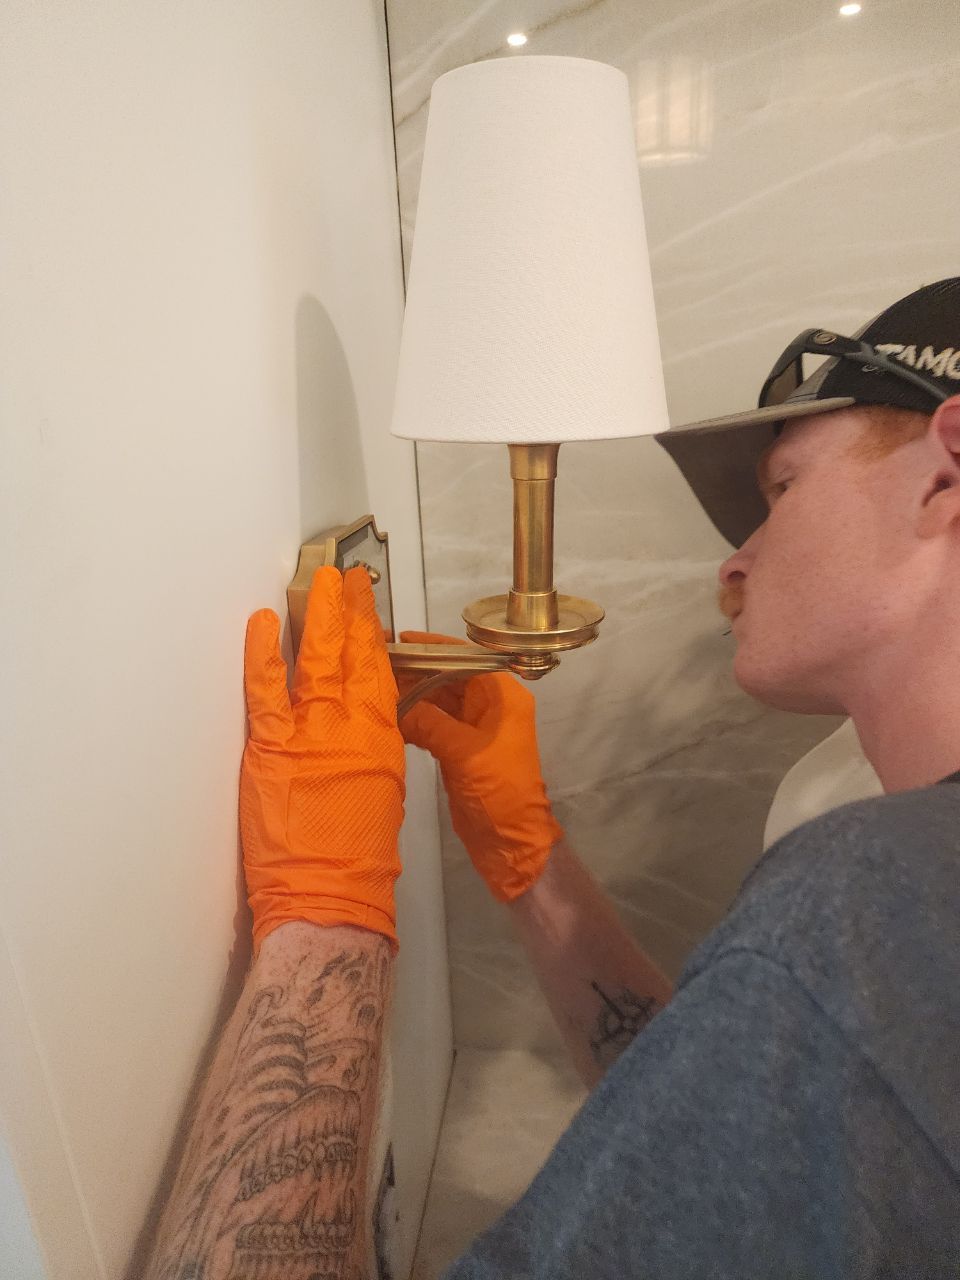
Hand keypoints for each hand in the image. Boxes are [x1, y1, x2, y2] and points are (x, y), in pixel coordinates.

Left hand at [240, 566, 404, 954]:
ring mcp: (312, 732)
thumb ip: (370, 748)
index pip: (377, 669)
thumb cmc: (360, 859)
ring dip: (316, 618)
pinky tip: (262, 623)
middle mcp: (352, 725)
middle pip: (350, 655)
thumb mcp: (382, 791)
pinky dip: (263, 653)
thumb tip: (358, 721)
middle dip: (347, 612)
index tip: (367, 602)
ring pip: (316, 661)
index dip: (371, 632)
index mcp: (381, 737)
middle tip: (344, 579)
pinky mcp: (272, 747)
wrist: (331, 895)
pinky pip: (265, 689)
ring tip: (315, 583)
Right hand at [399, 635, 562, 901]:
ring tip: (375, 686)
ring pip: (439, 702)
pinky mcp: (460, 750)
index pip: (466, 659)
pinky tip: (387, 717)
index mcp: (503, 697)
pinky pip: (434, 725)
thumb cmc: (499, 791)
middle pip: (449, 678)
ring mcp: (475, 729)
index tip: (401, 640)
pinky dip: (413, 721)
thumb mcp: (464, 751)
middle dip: (416, 672)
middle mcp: (491, 707)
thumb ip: (429, 721)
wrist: (511, 843)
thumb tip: (394, 701)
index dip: (434, 649)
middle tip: (377, 664)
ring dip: (411, 696)